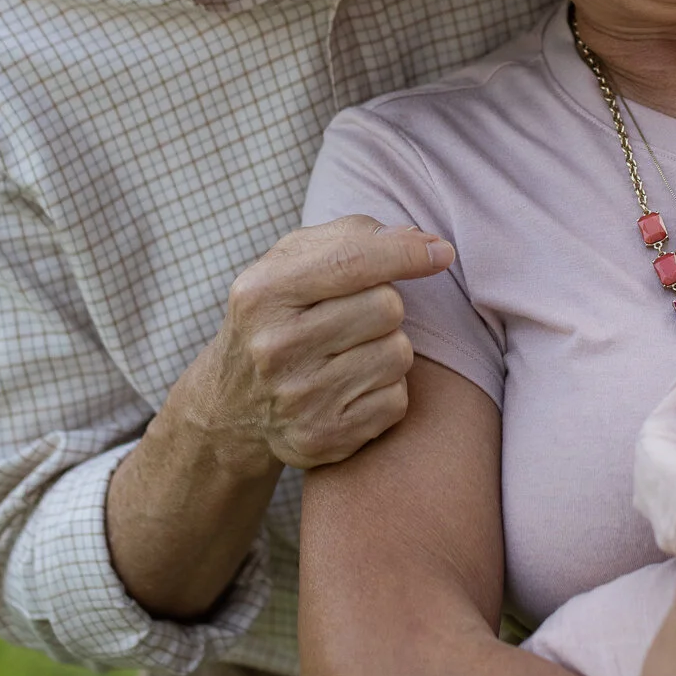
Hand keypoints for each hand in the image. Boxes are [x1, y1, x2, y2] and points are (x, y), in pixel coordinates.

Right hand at [185, 215, 453, 474]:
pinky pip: (397, 400)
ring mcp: (297, 399)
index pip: (351, 262)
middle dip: (385, 305)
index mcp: (262, 293)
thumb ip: (352, 237)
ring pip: (398, 353)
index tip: (442, 251)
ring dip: (389, 347)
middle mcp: (273, 348)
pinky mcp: (323, 438)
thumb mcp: (291, 263)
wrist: (232, 405)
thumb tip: (422, 239)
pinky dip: (386, 389)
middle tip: (356, 316)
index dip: (406, 253)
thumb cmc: (279, 315)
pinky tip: (352, 386)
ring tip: (352, 352)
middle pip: (386, 307)